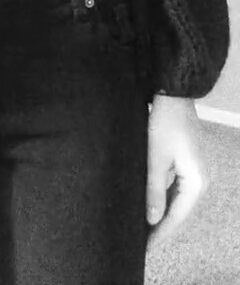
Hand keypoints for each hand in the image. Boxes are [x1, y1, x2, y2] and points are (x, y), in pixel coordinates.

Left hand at [146, 95, 208, 249]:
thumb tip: (152, 219)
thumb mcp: (155, 158)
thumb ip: (153, 190)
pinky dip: (164, 197)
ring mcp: (196, 170)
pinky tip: (151, 203)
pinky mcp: (188, 162)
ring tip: (144, 227)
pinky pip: (176, 187)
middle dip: (161, 226)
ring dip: (162, 212)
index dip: (160, 233)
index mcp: (197, 182)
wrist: (173, 95)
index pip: (177, 217)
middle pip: (179, 210)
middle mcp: (201, 179)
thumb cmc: (164, 124)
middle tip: (142, 242)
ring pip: (177, 199)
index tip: (145, 248)